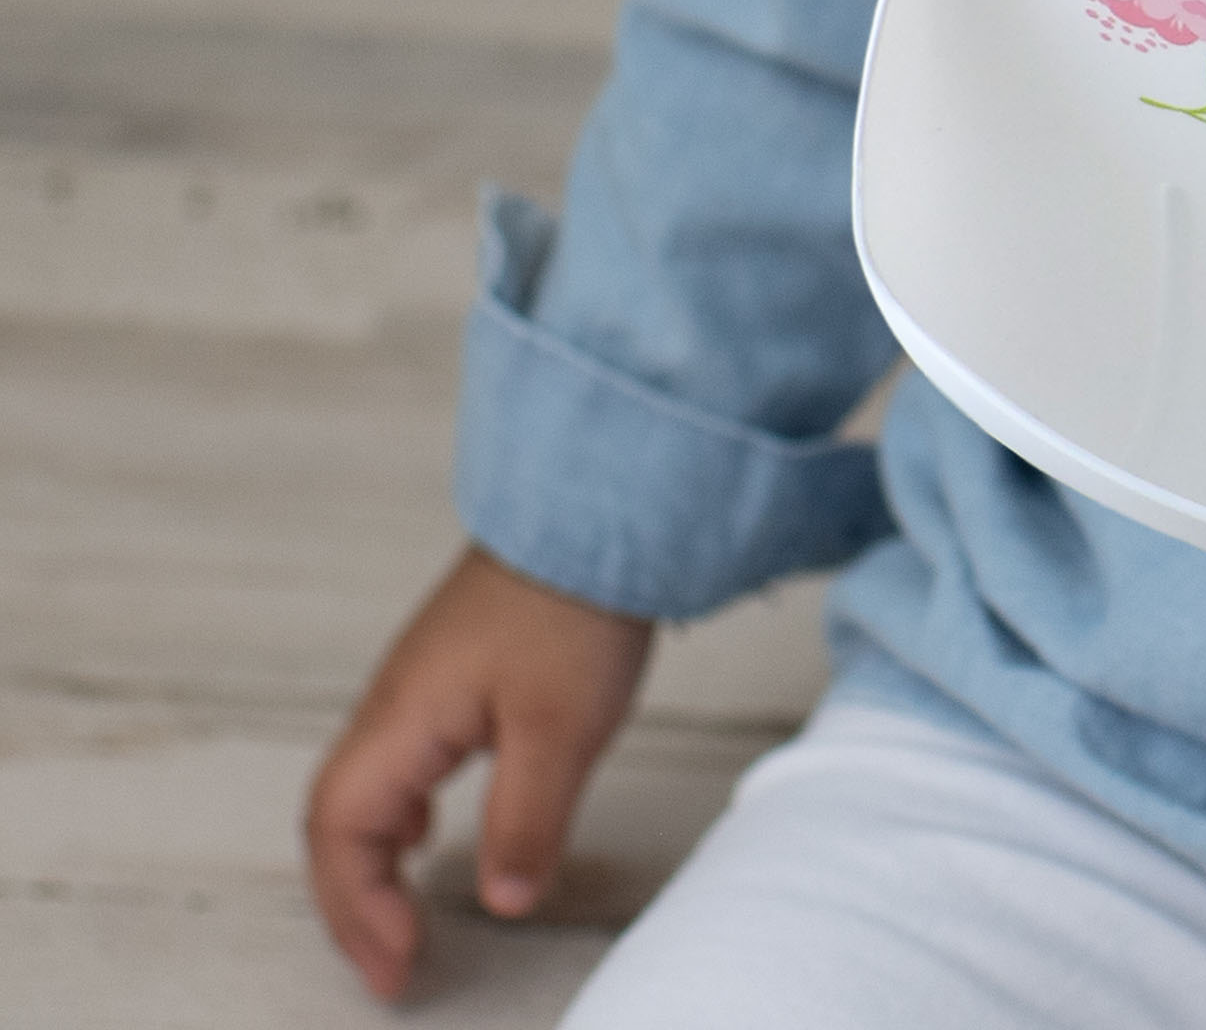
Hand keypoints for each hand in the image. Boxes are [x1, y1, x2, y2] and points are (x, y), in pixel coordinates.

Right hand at [305, 545, 653, 999]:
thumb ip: (526, 820)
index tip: (400, 968)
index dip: (358, 911)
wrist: (601, 503)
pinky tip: (428, 829)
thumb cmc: (575, 602)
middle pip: (338, 816)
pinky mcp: (456, 665)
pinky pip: (400, 758)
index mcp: (404, 717)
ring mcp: (422, 679)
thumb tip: (503, 901)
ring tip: (399, 916)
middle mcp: (395, 699)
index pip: (341, 833)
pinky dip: (398, 813)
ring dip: (372, 861)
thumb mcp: (562, 728)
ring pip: (367, 787)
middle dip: (354, 901)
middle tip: (393, 964)